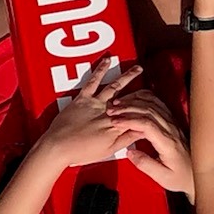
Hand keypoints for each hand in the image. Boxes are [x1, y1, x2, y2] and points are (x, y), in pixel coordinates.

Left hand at [31, 59, 158, 167]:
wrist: (58, 148)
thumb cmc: (80, 152)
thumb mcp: (108, 151)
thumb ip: (126, 139)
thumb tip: (141, 131)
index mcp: (116, 125)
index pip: (136, 114)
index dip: (146, 110)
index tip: (155, 105)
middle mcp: (108, 112)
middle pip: (129, 99)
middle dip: (142, 91)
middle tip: (152, 86)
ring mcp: (95, 103)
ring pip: (115, 86)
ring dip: (127, 76)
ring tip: (137, 68)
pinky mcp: (83, 98)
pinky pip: (93, 81)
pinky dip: (100, 70)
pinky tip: (107, 61)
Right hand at [108, 94, 194, 193]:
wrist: (198, 174)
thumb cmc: (181, 177)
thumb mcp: (163, 178)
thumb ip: (145, 165)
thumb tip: (130, 152)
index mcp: (168, 142)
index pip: (148, 124)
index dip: (130, 120)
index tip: (115, 122)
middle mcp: (171, 129)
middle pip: (148, 110)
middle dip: (127, 108)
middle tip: (111, 112)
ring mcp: (173, 124)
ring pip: (153, 104)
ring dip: (134, 102)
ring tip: (118, 104)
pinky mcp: (171, 122)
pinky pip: (158, 104)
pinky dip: (144, 99)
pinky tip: (133, 100)